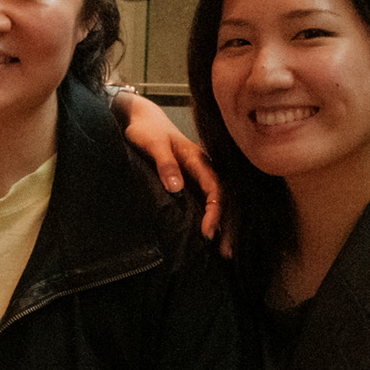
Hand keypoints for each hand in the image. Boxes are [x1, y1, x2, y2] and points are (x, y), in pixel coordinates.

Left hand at [111, 92, 223, 238]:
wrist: (142, 117)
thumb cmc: (145, 130)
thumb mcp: (152, 144)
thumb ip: (164, 164)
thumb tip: (176, 188)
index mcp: (198, 159)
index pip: (215, 189)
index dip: (214, 212)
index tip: (208, 232)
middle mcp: (203, 167)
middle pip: (223, 199)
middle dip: (227, 225)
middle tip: (227, 253)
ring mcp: (198, 173)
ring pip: (218, 201)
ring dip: (223, 225)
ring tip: (224, 251)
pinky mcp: (191, 178)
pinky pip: (206, 200)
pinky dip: (212, 217)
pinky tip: (213, 235)